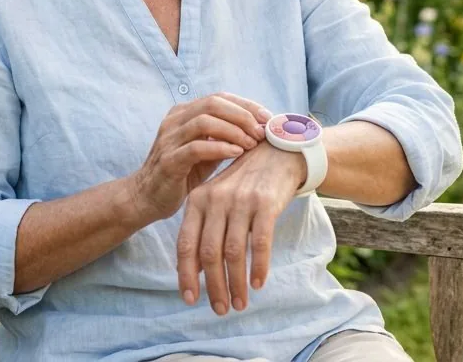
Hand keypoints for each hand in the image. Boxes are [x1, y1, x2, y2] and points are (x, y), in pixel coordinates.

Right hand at [126, 93, 270, 223]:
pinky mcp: (168, 160)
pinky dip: (220, 148)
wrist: (147, 197)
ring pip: (205, 121)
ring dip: (234, 131)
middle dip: (242, 115)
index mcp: (184, 112)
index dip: (246, 105)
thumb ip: (225, 136)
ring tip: (251, 144)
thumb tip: (260, 129)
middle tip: (261, 132)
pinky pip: (196, 147)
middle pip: (213, 103)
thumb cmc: (183, 173)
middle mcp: (175, 120)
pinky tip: (236, 153)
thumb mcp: (207, 149)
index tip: (268, 118)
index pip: (220, 97)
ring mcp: (169, 138)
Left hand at [176, 138, 307, 315]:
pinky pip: (260, 242)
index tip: (190, 299)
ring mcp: (241, 201)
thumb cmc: (244, 183)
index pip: (186, 244)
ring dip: (236, 283)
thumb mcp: (217, 199)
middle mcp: (216, 200)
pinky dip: (258, 266)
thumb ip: (203, 230)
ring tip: (239, 303)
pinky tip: (258, 283)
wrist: (277, 152)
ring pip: (234, 252)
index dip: (186, 275)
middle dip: (214, 286)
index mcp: (197, 200)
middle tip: (220, 309)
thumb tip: (194, 270)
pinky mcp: (265, 203)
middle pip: (209, 253)